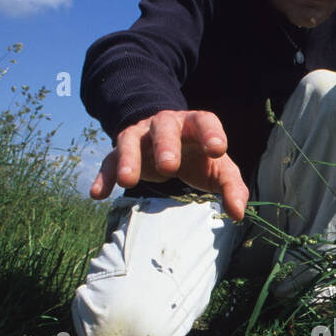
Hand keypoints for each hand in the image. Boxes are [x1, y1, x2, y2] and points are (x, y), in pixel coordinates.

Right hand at [90, 109, 248, 220]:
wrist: (168, 142)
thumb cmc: (198, 156)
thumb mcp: (219, 169)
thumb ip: (232, 187)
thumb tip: (238, 214)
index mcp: (194, 125)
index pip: (204, 121)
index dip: (210, 133)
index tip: (218, 149)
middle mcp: (166, 124)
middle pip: (164, 128)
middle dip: (165, 146)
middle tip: (168, 167)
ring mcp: (140, 136)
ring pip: (130, 140)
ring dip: (128, 159)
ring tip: (128, 181)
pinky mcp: (120, 151)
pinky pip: (108, 161)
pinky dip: (103, 176)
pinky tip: (97, 194)